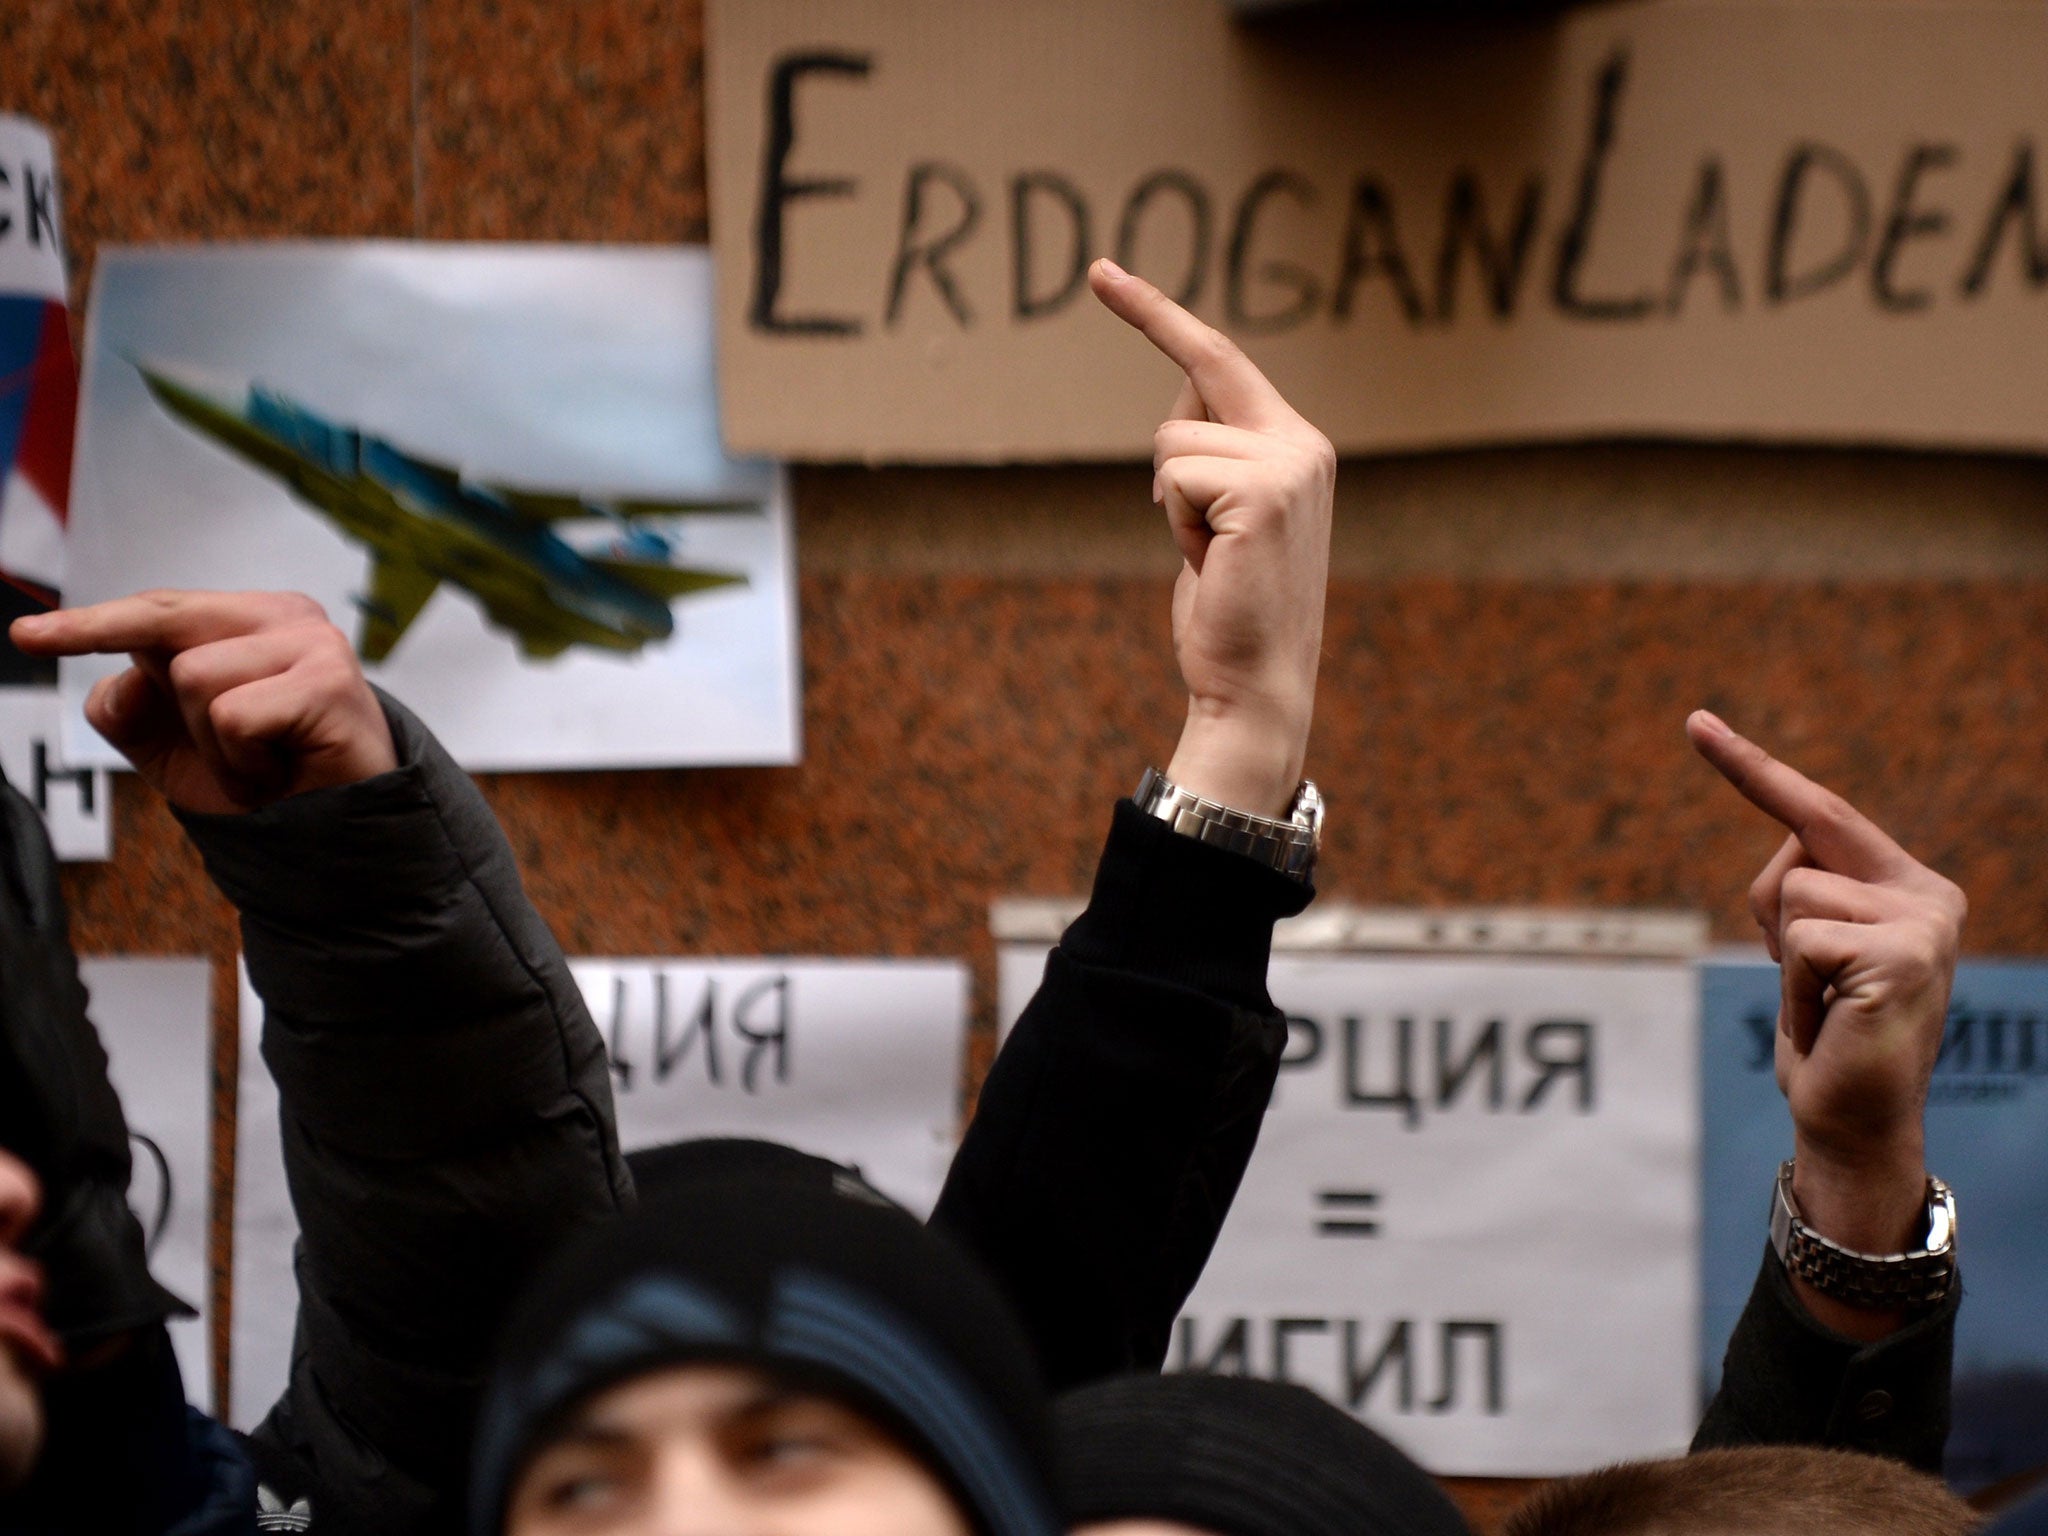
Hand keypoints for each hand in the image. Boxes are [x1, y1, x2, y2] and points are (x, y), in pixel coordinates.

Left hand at [10, 590, 396, 814]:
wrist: (337, 837)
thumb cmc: (266, 781)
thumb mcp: (174, 748)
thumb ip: (131, 708)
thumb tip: (124, 679)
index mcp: (253, 618)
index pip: (158, 609)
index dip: (91, 624)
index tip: (27, 637)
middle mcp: (288, 617)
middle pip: (166, 635)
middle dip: (170, 706)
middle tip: (228, 756)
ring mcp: (314, 644)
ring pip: (194, 678)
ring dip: (214, 746)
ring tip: (261, 766)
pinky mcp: (329, 681)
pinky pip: (232, 716)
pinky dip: (241, 761)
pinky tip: (281, 772)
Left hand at [1089, 258, 1333, 818]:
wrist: (1255, 684)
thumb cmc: (1228, 612)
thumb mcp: (1219, 521)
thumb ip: (1213, 459)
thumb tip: (1182, 408)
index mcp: (1299, 447)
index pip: (1223, 363)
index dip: (1160, 314)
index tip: (1104, 273)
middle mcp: (1305, 445)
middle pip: (1202, 370)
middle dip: (1151, 318)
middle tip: (1098, 270)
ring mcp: (1290, 464)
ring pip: (1171, 440)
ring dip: (1169, 504)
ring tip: (1206, 555)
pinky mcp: (1264, 491)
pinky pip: (1172, 475)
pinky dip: (1173, 523)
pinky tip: (1207, 562)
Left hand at [1688, 709, 1963, 1336]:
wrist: (1853, 1120)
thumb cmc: (1822, 1034)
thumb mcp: (1808, 946)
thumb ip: (1806, 888)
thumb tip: (1792, 845)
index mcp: (1907, 883)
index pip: (1818, 811)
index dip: (1751, 766)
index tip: (1693, 721)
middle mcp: (1928, 893)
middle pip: (1793, 852)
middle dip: (1770, 916)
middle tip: (1809, 986)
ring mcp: (1923, 923)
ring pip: (1790, 897)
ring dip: (1784, 963)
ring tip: (1821, 1007)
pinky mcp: (1904, 955)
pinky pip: (1799, 941)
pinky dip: (1793, 988)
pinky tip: (1829, 1020)